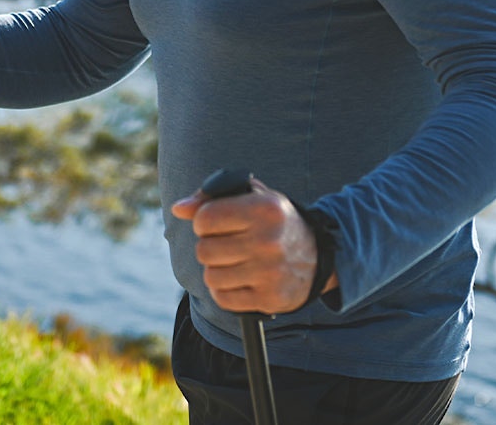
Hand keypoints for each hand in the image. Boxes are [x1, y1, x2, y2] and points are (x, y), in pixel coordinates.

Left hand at [172, 177, 326, 314]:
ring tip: (233, 261)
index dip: (203, 221)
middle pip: (204, 250)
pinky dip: (224, 290)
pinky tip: (238, 279)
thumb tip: (178, 209)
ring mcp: (270, 273)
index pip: (206, 218)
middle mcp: (268, 241)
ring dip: (216, 269)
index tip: (213, 222)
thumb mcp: (251, 197)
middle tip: (225, 243)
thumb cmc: (274, 221)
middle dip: (208, 246)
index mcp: (264, 208)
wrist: (318, 256)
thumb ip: (211, 198)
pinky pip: (223, 298)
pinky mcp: (269, 299)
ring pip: (211, 276)